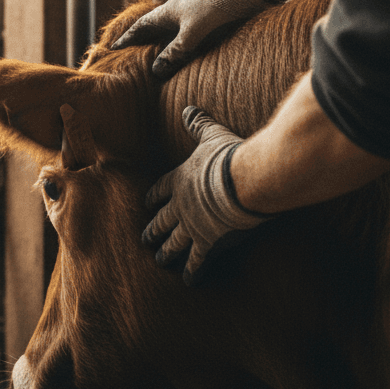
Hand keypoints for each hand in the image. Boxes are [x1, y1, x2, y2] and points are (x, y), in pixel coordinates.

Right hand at [113, 0, 274, 78]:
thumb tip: (156, 71)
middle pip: (154, 25)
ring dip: (161, 38)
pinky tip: (183, 46)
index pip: (141, 26)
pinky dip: (178, 38)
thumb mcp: (192, 35)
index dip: (128, 38)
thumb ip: (175, 53)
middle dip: (142, 38)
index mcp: (168, 11)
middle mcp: (177, 8)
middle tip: (131, 51)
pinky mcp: (206, 12)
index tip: (115, 48)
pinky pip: (184, 27)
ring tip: (155, 51)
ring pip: (170, 26)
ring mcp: (192, 9)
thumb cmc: (216, 10)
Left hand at [142, 107, 272, 284]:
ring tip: (160, 260)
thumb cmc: (230, 156)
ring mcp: (191, 226)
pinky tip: (188, 280)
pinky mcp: (207, 242)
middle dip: (153, 230)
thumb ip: (198, 124)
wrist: (244, 180)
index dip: (153, 198)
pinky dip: (192, 271)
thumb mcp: (211, 135)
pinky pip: (196, 261)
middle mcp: (179, 206)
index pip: (159, 191)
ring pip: (173, 243)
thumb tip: (188, 107)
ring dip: (165, 252)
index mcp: (179, 180)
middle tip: (145, 239)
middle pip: (161, 220)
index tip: (146, 204)